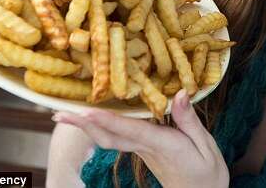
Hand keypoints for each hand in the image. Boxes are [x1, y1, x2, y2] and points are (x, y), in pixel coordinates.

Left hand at [52, 89, 228, 187]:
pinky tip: (93, 118)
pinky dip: (100, 127)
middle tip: (58, 113)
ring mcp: (141, 151)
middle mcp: (146, 148)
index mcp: (162, 145)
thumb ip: (189, 120)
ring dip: (86, 126)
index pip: (129, 130)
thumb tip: (179, 92)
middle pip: (108, 136)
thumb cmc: (206, 174)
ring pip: (108, 138)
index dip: (107, 120)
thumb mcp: (206, 146)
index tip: (86, 112)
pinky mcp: (142, 151)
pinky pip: (116, 138)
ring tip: (65, 114)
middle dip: (83, 124)